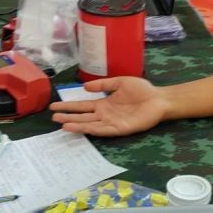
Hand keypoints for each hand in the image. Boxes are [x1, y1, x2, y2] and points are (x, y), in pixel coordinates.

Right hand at [50, 77, 167, 136]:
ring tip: (63, 125)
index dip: (68, 106)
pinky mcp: (120, 128)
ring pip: (90, 125)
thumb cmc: (141, 90)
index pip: (82, 106)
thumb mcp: (120, 82)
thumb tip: (85, 87)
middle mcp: (105, 115)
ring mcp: (112, 122)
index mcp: (103, 104)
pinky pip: (104, 130)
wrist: (159, 99)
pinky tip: (83, 128)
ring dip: (77, 125)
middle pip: (83, 117)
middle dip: (68, 117)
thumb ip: (103, 84)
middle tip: (53, 118)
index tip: (54, 106)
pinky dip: (93, 130)